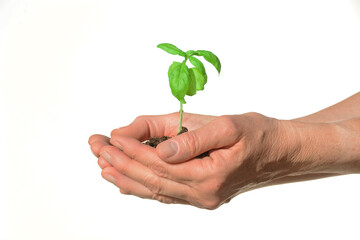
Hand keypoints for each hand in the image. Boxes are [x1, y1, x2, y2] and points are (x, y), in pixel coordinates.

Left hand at [93, 112, 306, 208]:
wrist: (277, 152)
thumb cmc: (256, 134)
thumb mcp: (228, 126)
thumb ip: (193, 138)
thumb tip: (159, 149)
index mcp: (210, 175)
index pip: (160, 163)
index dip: (132, 150)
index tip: (110, 137)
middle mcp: (203, 194)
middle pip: (152, 179)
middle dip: (121, 163)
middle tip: (97, 148)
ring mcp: (201, 199)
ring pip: (155, 190)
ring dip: (126, 177)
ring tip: (102, 165)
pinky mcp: (199, 196)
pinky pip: (164, 194)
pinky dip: (142, 187)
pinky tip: (125, 181)